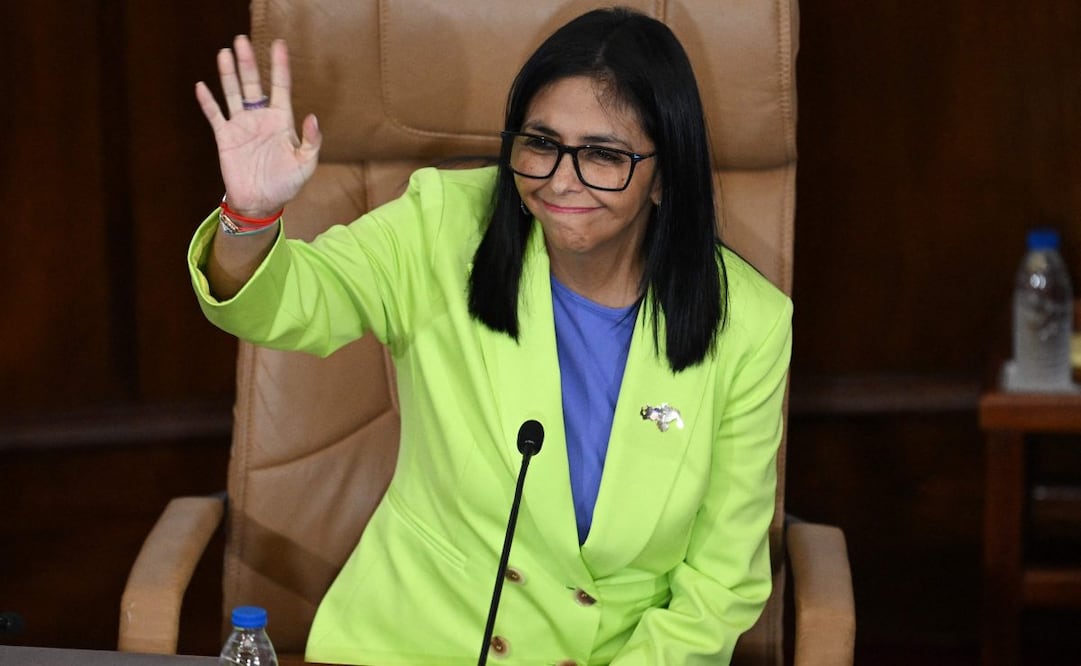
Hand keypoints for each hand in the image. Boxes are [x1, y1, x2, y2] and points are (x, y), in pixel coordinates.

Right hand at [195, 35, 321, 217]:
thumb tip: (313, 117)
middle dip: (248, 62)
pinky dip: (208, 102)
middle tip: (242, 40)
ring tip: (225, 53)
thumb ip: (311, 141)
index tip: (279, 45)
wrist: (261, 203)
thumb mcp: (305, 165)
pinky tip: (201, 86)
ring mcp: (242, 126)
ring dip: (229, 74)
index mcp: (281, 121)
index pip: (281, 87)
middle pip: (253, 84)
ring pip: (234, 93)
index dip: (280, 66)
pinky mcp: (226, 138)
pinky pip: (215, 116)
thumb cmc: (286, 184)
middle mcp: (260, 118)